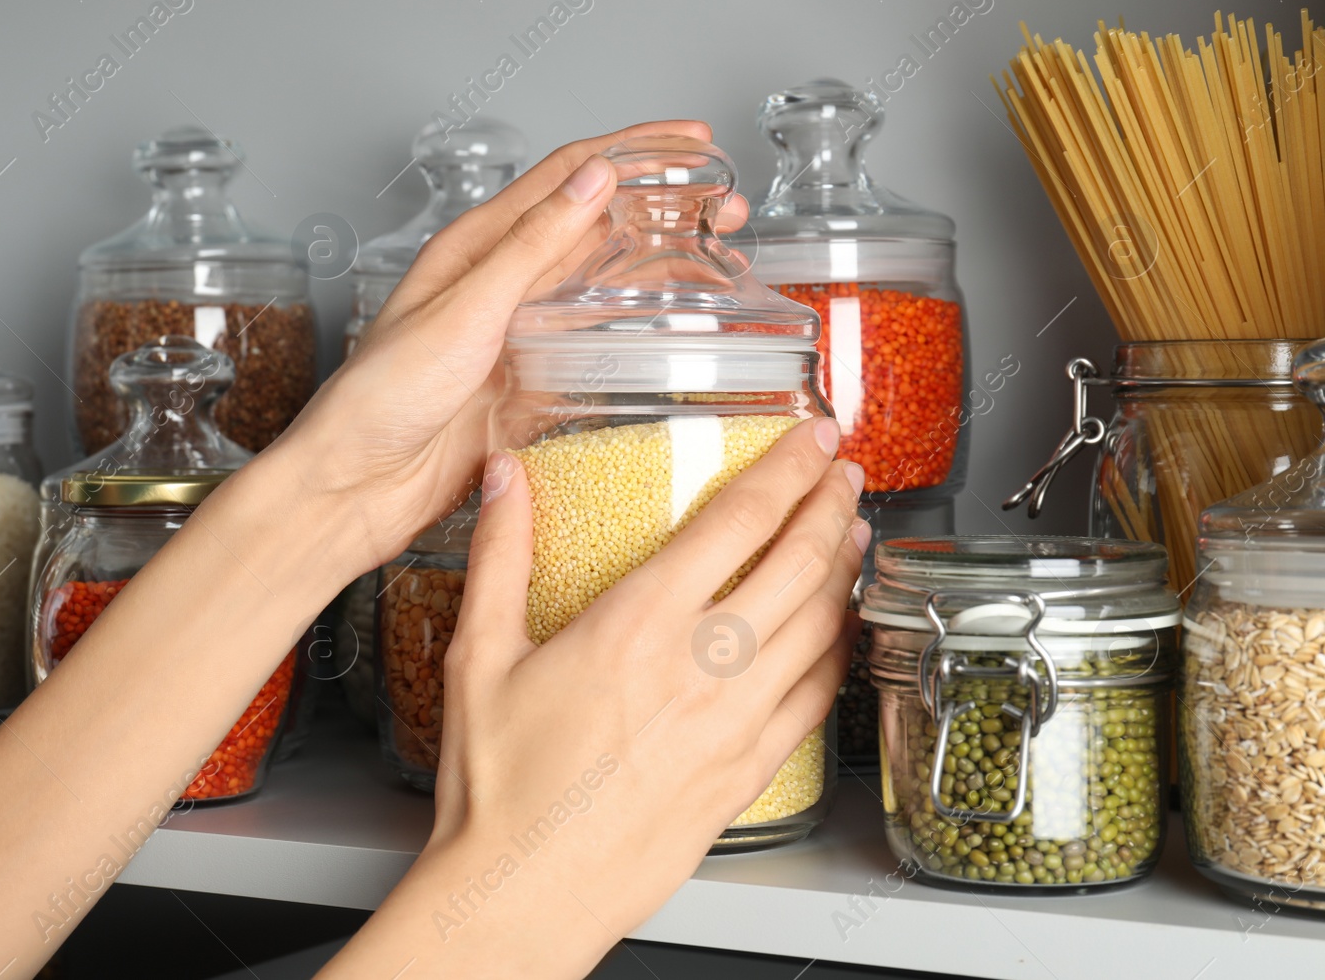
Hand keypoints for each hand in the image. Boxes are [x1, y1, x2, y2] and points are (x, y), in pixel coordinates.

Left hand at [264, 121, 749, 576]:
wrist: (355, 484)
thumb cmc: (381, 396)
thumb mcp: (464, 311)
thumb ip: (531, 247)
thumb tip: (594, 180)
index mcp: (476, 246)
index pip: (569, 174)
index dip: (635, 148)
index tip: (692, 141)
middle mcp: (498, 281)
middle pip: (593, 223)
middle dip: (661, 205)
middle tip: (724, 206)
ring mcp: (516, 332)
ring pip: (599, 281)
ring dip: (656, 262)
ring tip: (714, 256)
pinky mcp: (526, 382)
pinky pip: (591, 344)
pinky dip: (634, 326)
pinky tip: (666, 329)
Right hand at [322, 417, 866, 978]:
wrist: (522, 894)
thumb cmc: (498, 788)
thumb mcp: (480, 656)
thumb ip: (500, 554)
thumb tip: (505, 478)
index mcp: (637, 625)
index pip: (738, 521)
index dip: (786, 468)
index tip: (810, 438)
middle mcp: (701, 668)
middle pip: (798, 562)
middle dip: (831, 504)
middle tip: (844, 472)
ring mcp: (734, 724)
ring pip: (820, 626)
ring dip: (844, 570)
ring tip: (852, 533)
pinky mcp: (748, 774)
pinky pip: (816, 699)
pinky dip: (838, 652)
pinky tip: (837, 633)